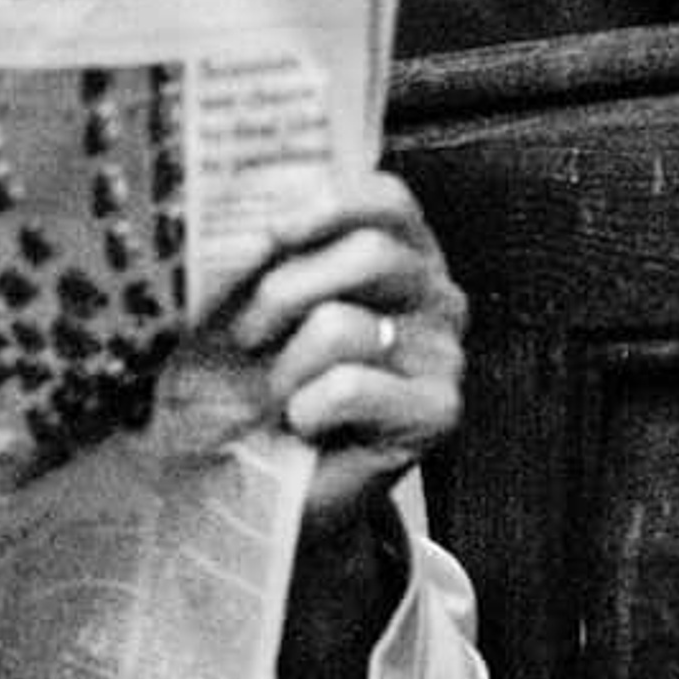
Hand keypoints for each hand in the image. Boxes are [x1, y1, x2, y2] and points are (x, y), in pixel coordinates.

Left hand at [213, 168, 467, 678]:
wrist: (254, 481)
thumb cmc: (247, 380)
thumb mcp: (238, 303)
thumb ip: (254, 250)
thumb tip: (235, 214)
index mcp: (395, 248)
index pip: (386, 197)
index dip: (326, 204)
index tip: (268, 232)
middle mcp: (433, 292)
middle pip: (371, 254)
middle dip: (283, 293)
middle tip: (247, 336)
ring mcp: (443, 352)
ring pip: (345, 324)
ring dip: (286, 365)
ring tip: (278, 393)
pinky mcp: (438, 411)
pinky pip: (352, 385)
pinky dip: (307, 408)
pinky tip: (304, 425)